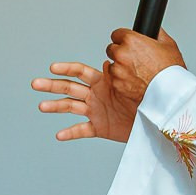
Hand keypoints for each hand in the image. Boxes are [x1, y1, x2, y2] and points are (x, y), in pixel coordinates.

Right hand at [31, 28, 183, 143]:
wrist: (159, 114)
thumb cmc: (152, 92)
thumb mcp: (143, 70)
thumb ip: (128, 60)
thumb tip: (110, 59)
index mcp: (103, 80)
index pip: (80, 71)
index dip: (66, 68)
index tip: (53, 67)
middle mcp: (96, 94)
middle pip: (69, 87)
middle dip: (52, 85)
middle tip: (36, 83)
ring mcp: (96, 110)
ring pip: (71, 107)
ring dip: (55, 106)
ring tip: (42, 106)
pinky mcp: (101, 127)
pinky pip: (82, 130)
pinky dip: (70, 132)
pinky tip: (59, 135)